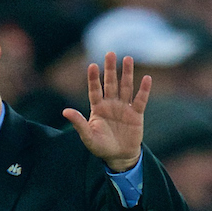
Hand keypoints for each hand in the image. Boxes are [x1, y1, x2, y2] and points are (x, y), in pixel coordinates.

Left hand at [63, 52, 150, 172]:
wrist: (119, 157)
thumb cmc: (101, 147)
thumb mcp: (88, 137)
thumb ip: (78, 123)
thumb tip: (65, 111)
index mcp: (98, 108)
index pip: (95, 90)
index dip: (94, 78)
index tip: (92, 65)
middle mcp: (111, 104)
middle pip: (110, 83)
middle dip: (110, 69)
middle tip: (110, 53)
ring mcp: (124, 108)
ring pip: (125, 87)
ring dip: (126, 73)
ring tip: (127, 58)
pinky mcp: (136, 114)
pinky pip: (140, 100)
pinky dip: (144, 90)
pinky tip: (146, 78)